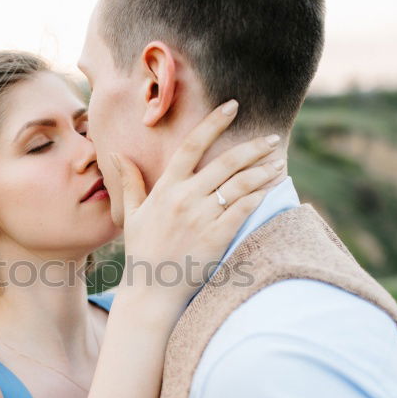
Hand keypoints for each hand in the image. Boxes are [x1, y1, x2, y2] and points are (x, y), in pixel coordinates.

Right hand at [106, 100, 284, 315]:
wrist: (152, 290)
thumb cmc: (142, 252)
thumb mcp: (132, 215)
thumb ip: (130, 182)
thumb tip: (117, 154)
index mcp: (165, 188)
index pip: (192, 145)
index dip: (214, 123)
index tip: (233, 107)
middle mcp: (184, 198)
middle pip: (225, 162)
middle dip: (253, 147)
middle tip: (273, 138)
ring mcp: (201, 218)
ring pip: (240, 184)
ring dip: (263, 171)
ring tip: (279, 163)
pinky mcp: (216, 237)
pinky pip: (244, 209)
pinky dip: (261, 195)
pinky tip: (273, 187)